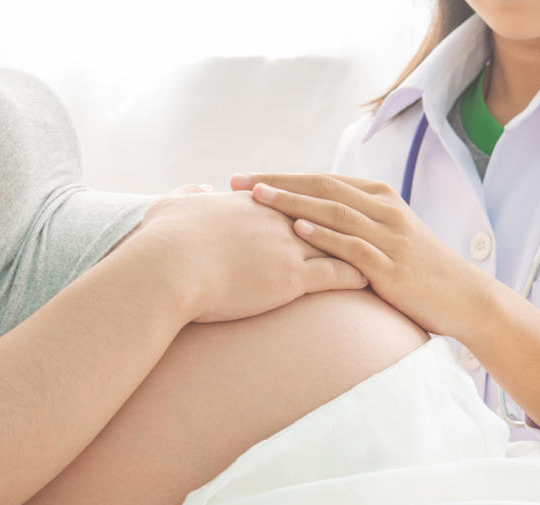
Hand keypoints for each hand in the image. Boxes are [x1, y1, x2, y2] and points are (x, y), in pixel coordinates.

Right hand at [130, 183, 368, 322]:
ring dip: (358, 248)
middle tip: (366, 227)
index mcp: (248, 203)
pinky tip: (372, 281)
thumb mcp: (170, 206)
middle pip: (320, 215)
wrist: (166, 268)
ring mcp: (287, 246)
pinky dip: (358, 276)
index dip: (309, 204)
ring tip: (378, 255)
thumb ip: (186, 194)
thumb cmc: (162, 241)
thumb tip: (197, 188)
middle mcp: (275, 218)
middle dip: (345, 222)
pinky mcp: (291, 277)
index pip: (290, 199)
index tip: (324, 208)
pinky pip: (337, 275)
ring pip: (336, 242)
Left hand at [230, 173, 495, 338]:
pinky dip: (325, 235)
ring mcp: (389, 236)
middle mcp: (383, 209)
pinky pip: (353, 245)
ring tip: (258, 198)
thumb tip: (302, 220)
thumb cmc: (415, 269)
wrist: (464, 298)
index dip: (279, 177)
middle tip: (237, 183)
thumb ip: (350, 224)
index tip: (242, 179)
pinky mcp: (392, 265)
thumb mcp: (383, 237)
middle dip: (276, 183)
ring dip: (293, 202)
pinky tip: (297, 229)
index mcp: (378, 197)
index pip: (320, 179)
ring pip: (334, 210)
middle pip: (321, 187)